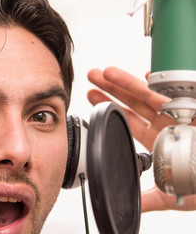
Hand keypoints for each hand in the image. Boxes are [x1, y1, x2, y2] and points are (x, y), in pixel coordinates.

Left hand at [87, 67, 195, 211]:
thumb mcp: (174, 194)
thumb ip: (150, 198)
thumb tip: (129, 203)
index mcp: (160, 140)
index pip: (129, 121)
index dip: (111, 109)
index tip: (92, 99)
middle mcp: (169, 124)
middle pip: (134, 103)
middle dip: (113, 90)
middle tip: (93, 78)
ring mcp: (183, 114)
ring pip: (150, 94)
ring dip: (128, 82)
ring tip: (106, 73)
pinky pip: (181, 91)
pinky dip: (165, 83)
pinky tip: (148, 75)